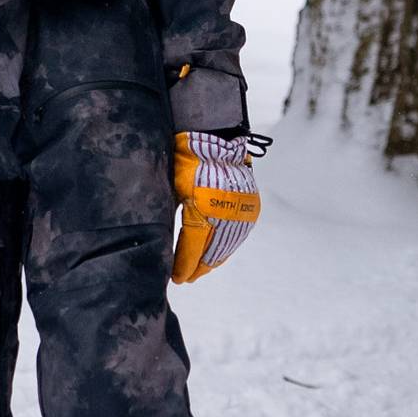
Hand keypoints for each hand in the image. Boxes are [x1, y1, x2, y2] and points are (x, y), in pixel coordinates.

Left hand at [171, 130, 261, 283]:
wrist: (217, 139)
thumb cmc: (187, 159)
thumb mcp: (174, 188)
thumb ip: (175, 217)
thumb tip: (167, 245)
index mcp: (203, 208)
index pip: (192, 247)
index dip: (184, 266)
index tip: (176, 278)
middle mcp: (226, 213)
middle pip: (211, 252)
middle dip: (196, 268)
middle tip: (185, 278)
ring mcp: (241, 212)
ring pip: (226, 247)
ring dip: (212, 261)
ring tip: (198, 271)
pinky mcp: (250, 208)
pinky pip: (238, 236)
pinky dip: (225, 248)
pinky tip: (216, 255)